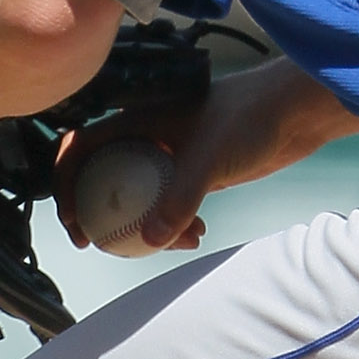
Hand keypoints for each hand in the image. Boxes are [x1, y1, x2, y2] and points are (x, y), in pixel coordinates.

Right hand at [58, 58, 358, 252]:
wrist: (293, 112)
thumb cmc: (249, 116)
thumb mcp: (207, 158)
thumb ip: (179, 199)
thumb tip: (152, 239)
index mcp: (136, 120)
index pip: (80, 148)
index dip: (64, 183)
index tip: (74, 221)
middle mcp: (146, 137)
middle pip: (103, 179)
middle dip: (98, 215)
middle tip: (101, 245)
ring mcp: (168, 155)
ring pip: (137, 197)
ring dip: (142, 226)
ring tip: (169, 242)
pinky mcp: (192, 172)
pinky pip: (167, 204)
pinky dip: (174, 224)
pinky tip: (197, 234)